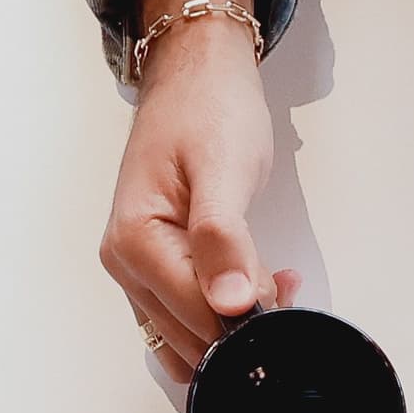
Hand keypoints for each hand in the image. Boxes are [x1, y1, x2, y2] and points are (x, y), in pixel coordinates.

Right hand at [100, 0, 296, 374]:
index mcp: (134, 242)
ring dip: (237, 326)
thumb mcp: (223, 168)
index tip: (284, 296)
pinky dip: (227, 317)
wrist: (196, 75)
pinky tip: (259, 286)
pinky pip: (190, 318)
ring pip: (191, 337)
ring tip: (276, 282)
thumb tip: (229, 302)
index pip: (195, 317)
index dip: (246, 319)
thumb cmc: (207, 109)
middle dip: (243, 326)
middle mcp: (127, 265)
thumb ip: (223, 238)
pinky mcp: (159, 270)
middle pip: (191, 337)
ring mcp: (139, 272)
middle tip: (286, 285)